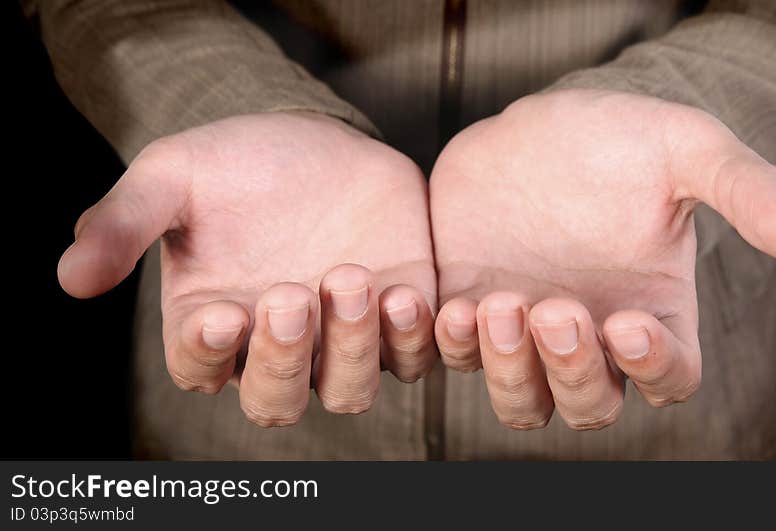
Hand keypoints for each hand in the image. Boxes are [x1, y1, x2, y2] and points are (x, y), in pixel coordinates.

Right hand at [58, 111, 436, 426]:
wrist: (313, 140)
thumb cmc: (234, 163)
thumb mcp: (173, 178)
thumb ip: (124, 223)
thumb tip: (70, 279)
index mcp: (212, 324)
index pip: (200, 370)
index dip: (209, 353)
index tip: (223, 310)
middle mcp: (277, 347)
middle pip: (278, 401)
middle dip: (283, 359)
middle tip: (289, 293)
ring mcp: (341, 339)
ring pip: (348, 391)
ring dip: (352, 348)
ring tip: (353, 276)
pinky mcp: (396, 317)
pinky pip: (412, 358)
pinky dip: (412, 340)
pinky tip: (407, 294)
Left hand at [429, 90, 775, 429]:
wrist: (540, 126)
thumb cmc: (624, 139)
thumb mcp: (686, 149)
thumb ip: (743, 189)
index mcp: (653, 313)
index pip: (669, 376)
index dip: (655, 367)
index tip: (630, 323)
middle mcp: (591, 337)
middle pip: (589, 402)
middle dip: (571, 368)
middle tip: (555, 309)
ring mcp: (526, 332)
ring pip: (521, 398)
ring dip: (508, 368)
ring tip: (499, 303)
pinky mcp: (470, 310)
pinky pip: (456, 356)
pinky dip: (452, 344)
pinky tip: (447, 304)